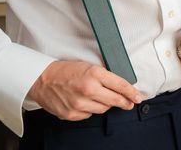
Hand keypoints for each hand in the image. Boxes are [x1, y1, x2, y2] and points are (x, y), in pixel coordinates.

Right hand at [27, 61, 142, 120]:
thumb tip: (120, 87)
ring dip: (105, 104)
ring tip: (98, 96)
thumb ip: (105, 77)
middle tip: (129, 102)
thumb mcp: (89, 67)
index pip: (121, 85)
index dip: (132, 93)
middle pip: (115, 100)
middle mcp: (89, 89)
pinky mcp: (72, 114)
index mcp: (95, 74)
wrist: (42, 79)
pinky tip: (85, 102)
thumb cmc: (65, 70)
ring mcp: (80, 104)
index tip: (138, 97)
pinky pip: (89, 114)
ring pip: (103, 109)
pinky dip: (90, 109)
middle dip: (124, 102)